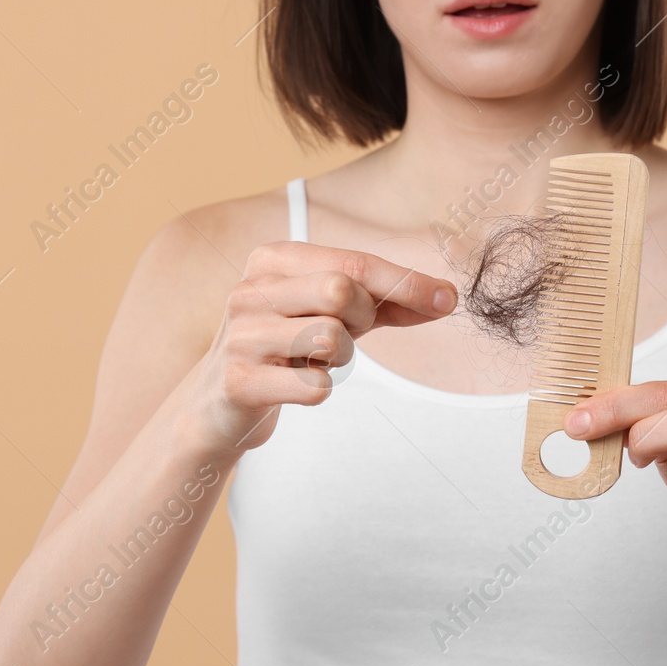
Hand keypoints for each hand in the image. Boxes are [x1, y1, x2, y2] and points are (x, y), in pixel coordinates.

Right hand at [189, 241, 456, 452]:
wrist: (219, 405)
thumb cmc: (287, 348)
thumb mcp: (332, 313)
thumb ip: (386, 301)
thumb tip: (446, 297)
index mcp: (273, 260)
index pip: (354, 263)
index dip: (406, 282)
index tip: (447, 299)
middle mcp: (250, 289)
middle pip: (342, 291)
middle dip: (363, 319)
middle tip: (347, 335)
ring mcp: (240, 336)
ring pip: (331, 338)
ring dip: (340, 358)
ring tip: (313, 360)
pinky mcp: (239, 382)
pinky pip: (315, 386)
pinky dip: (319, 389)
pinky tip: (294, 385)